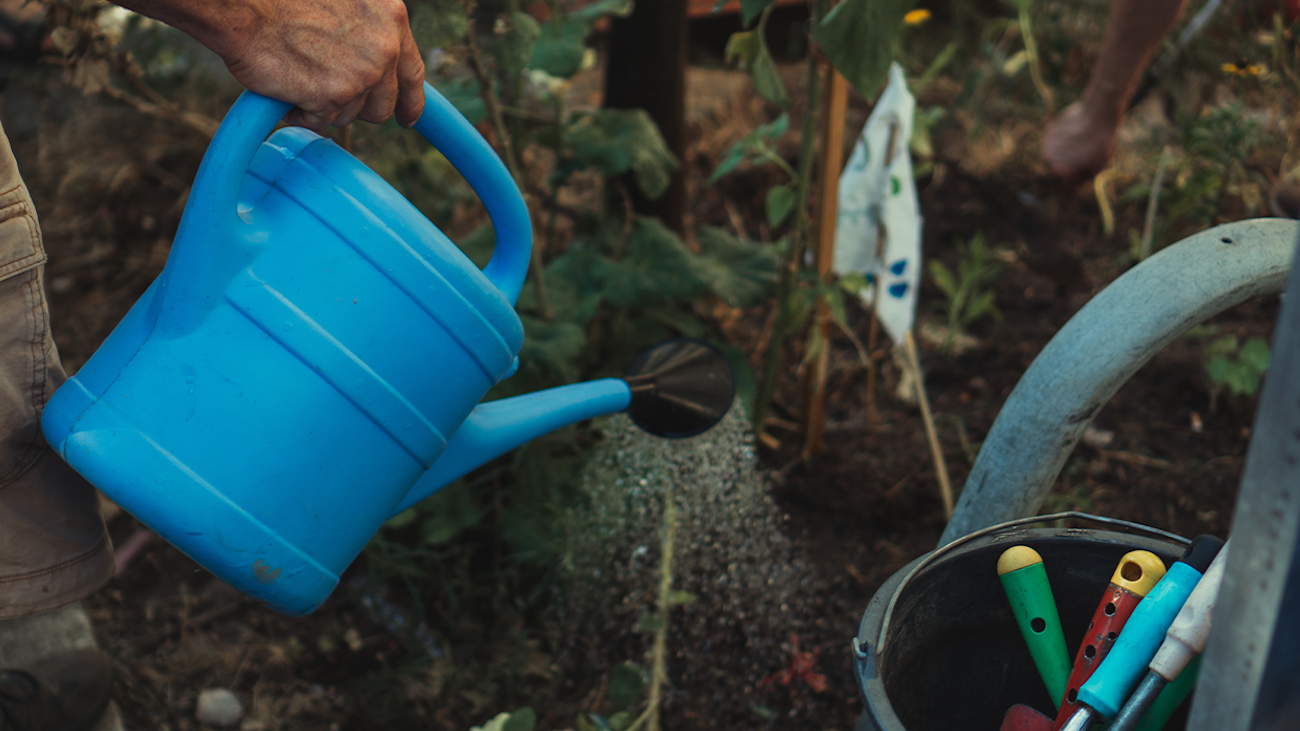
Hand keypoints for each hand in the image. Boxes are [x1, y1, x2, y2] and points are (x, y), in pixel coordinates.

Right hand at [118, 0, 424, 130]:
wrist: (244, 6)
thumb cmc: (284, 3)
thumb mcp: (346, 5)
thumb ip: (369, 34)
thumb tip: (379, 70)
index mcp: (392, 20)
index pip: (412, 73)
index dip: (410, 102)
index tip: (407, 119)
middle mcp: (385, 48)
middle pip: (382, 106)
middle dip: (356, 106)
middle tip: (325, 88)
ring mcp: (363, 73)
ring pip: (351, 116)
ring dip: (325, 106)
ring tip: (300, 74)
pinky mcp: (335, 96)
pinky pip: (323, 122)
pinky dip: (302, 113)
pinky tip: (288, 86)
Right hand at [1040, 101, 1120, 187]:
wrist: (1098, 113)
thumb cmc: (1100, 143)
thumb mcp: (1096, 168)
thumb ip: (1080, 181)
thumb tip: (1072, 190)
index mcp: (1059, 171)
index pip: (1064, 186)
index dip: (1076, 181)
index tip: (1086, 172)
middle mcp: (1048, 159)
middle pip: (1056, 171)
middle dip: (1067, 168)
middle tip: (1084, 157)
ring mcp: (1046, 144)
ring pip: (1054, 156)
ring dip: (1064, 154)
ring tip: (1080, 145)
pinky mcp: (1049, 130)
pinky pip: (1054, 142)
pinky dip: (1062, 141)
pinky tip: (1076, 134)